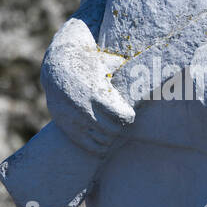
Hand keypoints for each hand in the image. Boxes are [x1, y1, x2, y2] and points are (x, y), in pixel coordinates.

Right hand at [41, 16, 134, 153]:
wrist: (56, 69)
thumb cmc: (88, 62)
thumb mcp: (106, 60)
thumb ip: (125, 65)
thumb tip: (150, 62)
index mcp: (96, 93)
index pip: (121, 116)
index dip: (129, 117)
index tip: (130, 114)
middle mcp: (85, 109)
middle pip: (113, 131)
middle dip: (121, 128)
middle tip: (123, 123)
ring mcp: (75, 121)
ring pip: (102, 141)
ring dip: (111, 138)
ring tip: (114, 130)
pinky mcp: (68, 128)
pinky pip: (90, 147)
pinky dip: (100, 147)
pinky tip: (105, 141)